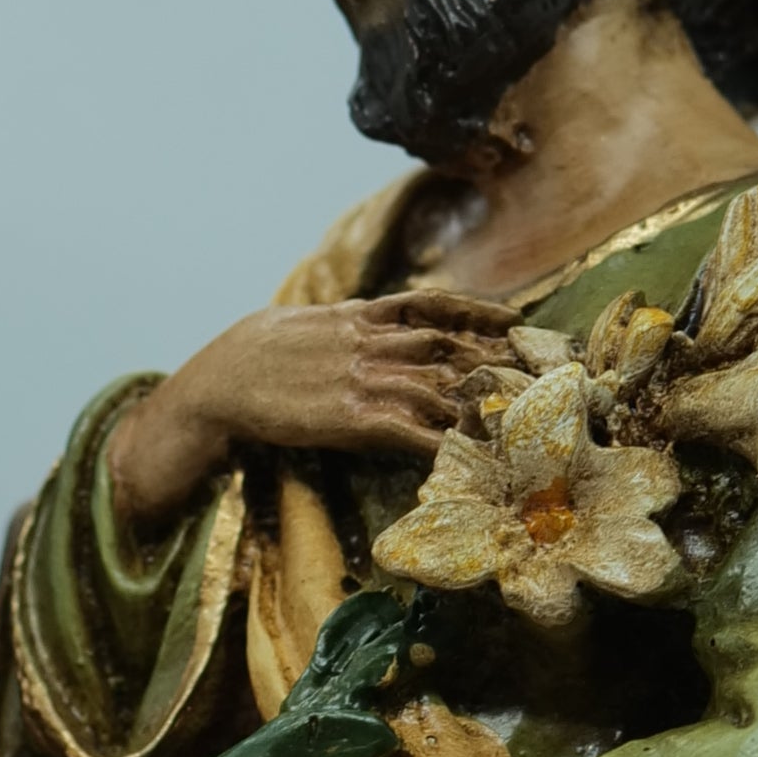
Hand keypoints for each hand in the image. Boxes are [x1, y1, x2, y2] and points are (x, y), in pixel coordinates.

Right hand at [107, 291, 495, 530]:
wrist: (218, 382)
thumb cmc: (251, 354)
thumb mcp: (301, 322)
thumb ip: (341, 320)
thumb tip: (362, 313)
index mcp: (358, 317)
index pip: (431, 306)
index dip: (476, 311)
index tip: (514, 318)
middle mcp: (370, 344)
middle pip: (448, 346)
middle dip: (494, 360)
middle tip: (539, 373)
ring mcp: (364, 380)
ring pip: (438, 386)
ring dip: (479, 402)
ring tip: (519, 417)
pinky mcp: (352, 418)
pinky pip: (410, 428)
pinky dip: (443, 439)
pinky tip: (470, 450)